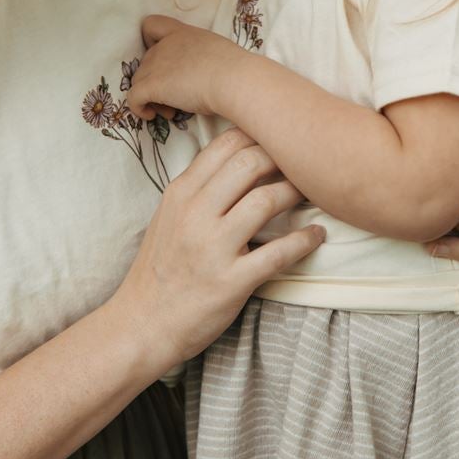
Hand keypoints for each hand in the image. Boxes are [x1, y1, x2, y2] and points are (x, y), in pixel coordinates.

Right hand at [110, 129, 323, 372]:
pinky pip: (278, 253)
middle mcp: (195, 214)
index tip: (280, 140)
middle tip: (304, 164)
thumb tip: (240, 159)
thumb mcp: (169, 217)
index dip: (260, 134)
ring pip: (266, 200)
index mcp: (181, 194)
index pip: (225, 144)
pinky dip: (304, 240)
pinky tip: (316, 235)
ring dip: (297, 193)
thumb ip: (200, 188)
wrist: (142, 324)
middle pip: (249, 163)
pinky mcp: (231, 282)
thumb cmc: (160, 269)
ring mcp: (212, 248)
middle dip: (283, 157)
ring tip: (312, 194)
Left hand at [130, 14, 241, 120]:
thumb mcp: (216, 52)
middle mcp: (164, 46)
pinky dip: (138, 108)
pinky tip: (152, 115)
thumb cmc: (233, 69)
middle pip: (145, 62)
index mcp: (182, 34)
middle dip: (156, 81)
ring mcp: (155, 64)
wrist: (233, 80)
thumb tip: (203, 73)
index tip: (162, 60)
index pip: (152, 25)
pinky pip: (133, 98)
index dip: (150, 41)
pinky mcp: (151, 85)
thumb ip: (201, 57)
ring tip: (169, 111)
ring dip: (150, 97)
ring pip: (138, 81)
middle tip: (174, 98)